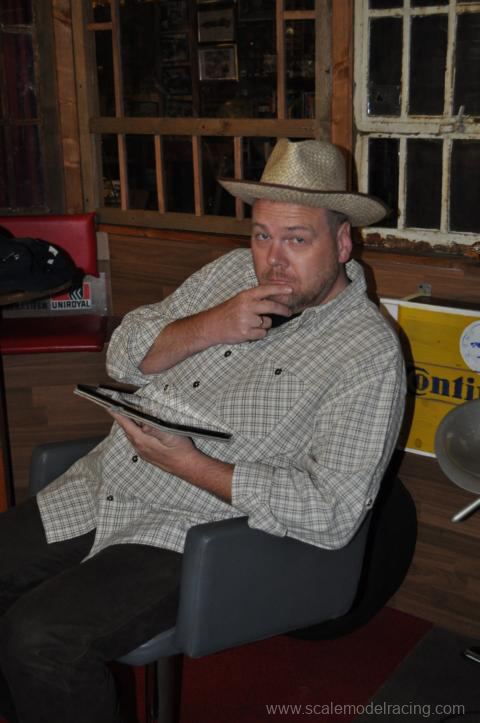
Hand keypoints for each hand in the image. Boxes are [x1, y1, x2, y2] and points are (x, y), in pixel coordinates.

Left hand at [110, 412, 233, 500]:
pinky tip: (139, 429)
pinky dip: (134, 432)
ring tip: (127, 415)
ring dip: (128, 425)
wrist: (187, 466)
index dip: (117, 414)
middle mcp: (140, 447)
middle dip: (121, 418)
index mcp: (142, 441)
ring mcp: (143, 452)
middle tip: (117, 407)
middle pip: (126, 430)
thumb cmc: (180, 450)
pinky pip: (136, 441)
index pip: (126, 424)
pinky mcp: (148, 455)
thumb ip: (154, 429)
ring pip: (131, 436)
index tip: (109, 406)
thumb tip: (142, 423)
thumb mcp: (169, 436)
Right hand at [202, 284, 292, 344]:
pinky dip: (258, 334)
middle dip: (282, 310)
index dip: (279, 289)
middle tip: (288, 312)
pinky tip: (248, 331)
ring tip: (251, 324)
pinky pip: (262, 333)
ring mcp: (246, 320)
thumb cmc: (227, 312)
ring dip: (264, 325)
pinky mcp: (246, 332)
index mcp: (245, 296)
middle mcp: (247, 306)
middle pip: (271, 307)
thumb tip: (274, 300)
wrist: (211, 325)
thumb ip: (254, 299)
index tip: (290, 290)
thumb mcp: (239, 300)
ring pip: (268, 322)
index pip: (265, 290)